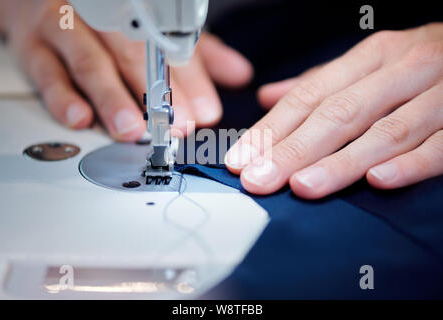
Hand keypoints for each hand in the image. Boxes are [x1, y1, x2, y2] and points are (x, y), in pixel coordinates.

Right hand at [0, 0, 252, 140]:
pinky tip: (80, 119)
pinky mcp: (33, 46)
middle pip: (133, 55)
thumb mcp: (158, 32)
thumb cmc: (108, 20)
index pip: (170, 47)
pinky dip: (63, 98)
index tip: (206, 112)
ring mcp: (65, 29)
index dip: (191, 82)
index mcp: (136, 13)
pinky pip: (46, 73)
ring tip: (132, 129)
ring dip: (113, 99)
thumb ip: (196, 54)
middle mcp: (100, 16)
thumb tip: (239, 74)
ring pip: (91, 64)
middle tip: (176, 126)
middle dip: (157, 95)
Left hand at [225, 23, 442, 198]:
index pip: (309, 96)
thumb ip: (319, 84)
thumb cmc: (416, 66)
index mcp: (371, 58)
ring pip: (384, 132)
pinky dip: (410, 164)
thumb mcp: (368, 65)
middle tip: (258, 180)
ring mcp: (438, 96)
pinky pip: (439, 146)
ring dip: (341, 162)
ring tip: (302, 186)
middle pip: (339, 114)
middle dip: (294, 150)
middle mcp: (401, 72)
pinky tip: (377, 182)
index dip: (272, 129)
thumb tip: (266, 97)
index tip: (240, 159)